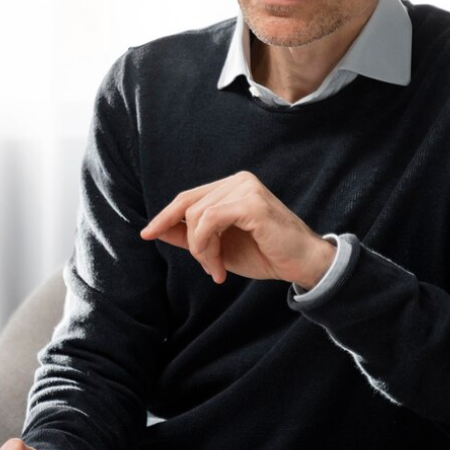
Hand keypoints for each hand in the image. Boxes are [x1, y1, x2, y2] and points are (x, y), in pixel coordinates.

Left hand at [140, 172, 334, 287]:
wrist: (303, 265)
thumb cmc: (266, 254)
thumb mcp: (220, 246)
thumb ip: (191, 235)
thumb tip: (158, 230)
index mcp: (232, 186)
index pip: (188, 198)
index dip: (165, 216)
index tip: (147, 234)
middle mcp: (238, 180)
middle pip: (189, 207)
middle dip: (190, 243)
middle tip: (208, 268)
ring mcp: (245, 188)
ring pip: (197, 217)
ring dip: (201, 250)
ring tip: (217, 269)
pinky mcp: (251, 202)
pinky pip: (209, 222)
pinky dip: (207, 247)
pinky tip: (219, 265)